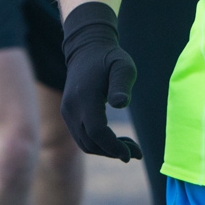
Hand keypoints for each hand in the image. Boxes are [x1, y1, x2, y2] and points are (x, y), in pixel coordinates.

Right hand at [60, 1, 141, 160]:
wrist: (86, 50)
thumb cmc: (109, 59)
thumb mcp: (123, 66)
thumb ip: (122, 84)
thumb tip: (120, 104)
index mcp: (85, 97)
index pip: (97, 132)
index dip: (113, 147)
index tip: (131, 154)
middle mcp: (72, 108)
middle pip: (90, 142)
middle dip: (113, 152)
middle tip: (137, 152)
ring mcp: (67, 112)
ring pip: (85, 143)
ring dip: (106, 151)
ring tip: (130, 148)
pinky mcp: (68, 115)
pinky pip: (82, 137)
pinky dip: (99, 144)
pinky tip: (116, 141)